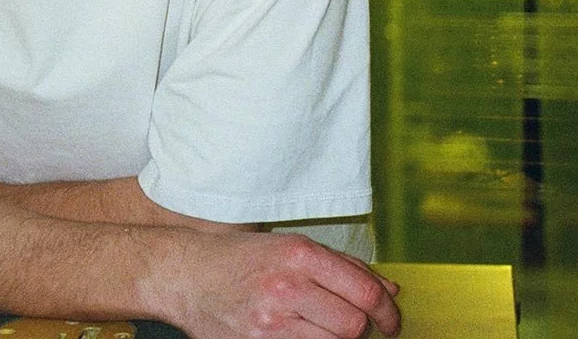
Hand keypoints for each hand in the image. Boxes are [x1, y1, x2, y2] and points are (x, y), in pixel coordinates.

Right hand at [172, 230, 399, 338]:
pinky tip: (302, 336)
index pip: (364, 292)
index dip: (388, 313)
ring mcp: (271, 322)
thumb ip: (342, 266)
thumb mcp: (289, 247)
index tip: (391, 321)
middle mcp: (286, 287)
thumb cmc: (238, 258)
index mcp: (298, 254)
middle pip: (353, 326)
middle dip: (360, 328)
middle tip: (354, 324)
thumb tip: (389, 290)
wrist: (186, 275)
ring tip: (321, 327)